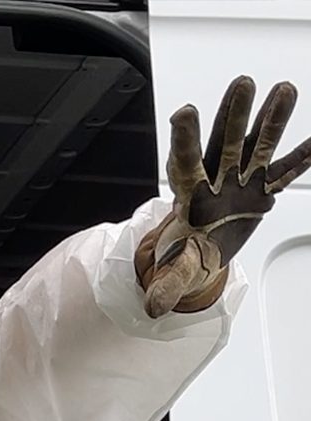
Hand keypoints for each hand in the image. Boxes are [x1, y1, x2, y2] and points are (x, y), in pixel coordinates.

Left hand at [141, 76, 310, 316]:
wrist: (204, 251)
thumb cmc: (188, 253)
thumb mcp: (178, 269)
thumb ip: (168, 283)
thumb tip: (154, 306)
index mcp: (189, 196)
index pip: (184, 163)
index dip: (185, 139)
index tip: (184, 112)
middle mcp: (216, 179)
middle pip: (223, 142)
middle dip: (233, 113)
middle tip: (242, 84)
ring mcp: (241, 180)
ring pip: (256, 145)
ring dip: (270, 120)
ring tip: (284, 90)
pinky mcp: (262, 188)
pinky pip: (285, 171)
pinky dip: (301, 158)